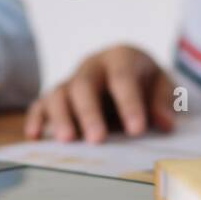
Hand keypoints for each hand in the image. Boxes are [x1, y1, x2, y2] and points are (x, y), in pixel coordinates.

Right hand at [24, 45, 176, 141]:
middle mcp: (92, 66)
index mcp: (120, 58)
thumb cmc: (145, 81)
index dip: (129, 103)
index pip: (122, 77)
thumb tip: (164, 123)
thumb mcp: (162, 84)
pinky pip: (41, 105)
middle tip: (97, 140)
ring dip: (61, 117)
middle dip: (89, 113)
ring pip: (59, 94)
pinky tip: (35, 137)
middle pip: (84, 85)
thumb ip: (163, 101)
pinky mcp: (57, 96)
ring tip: (68, 141)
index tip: (137, 130)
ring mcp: (71, 80)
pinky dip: (36, 119)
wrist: (128, 71)